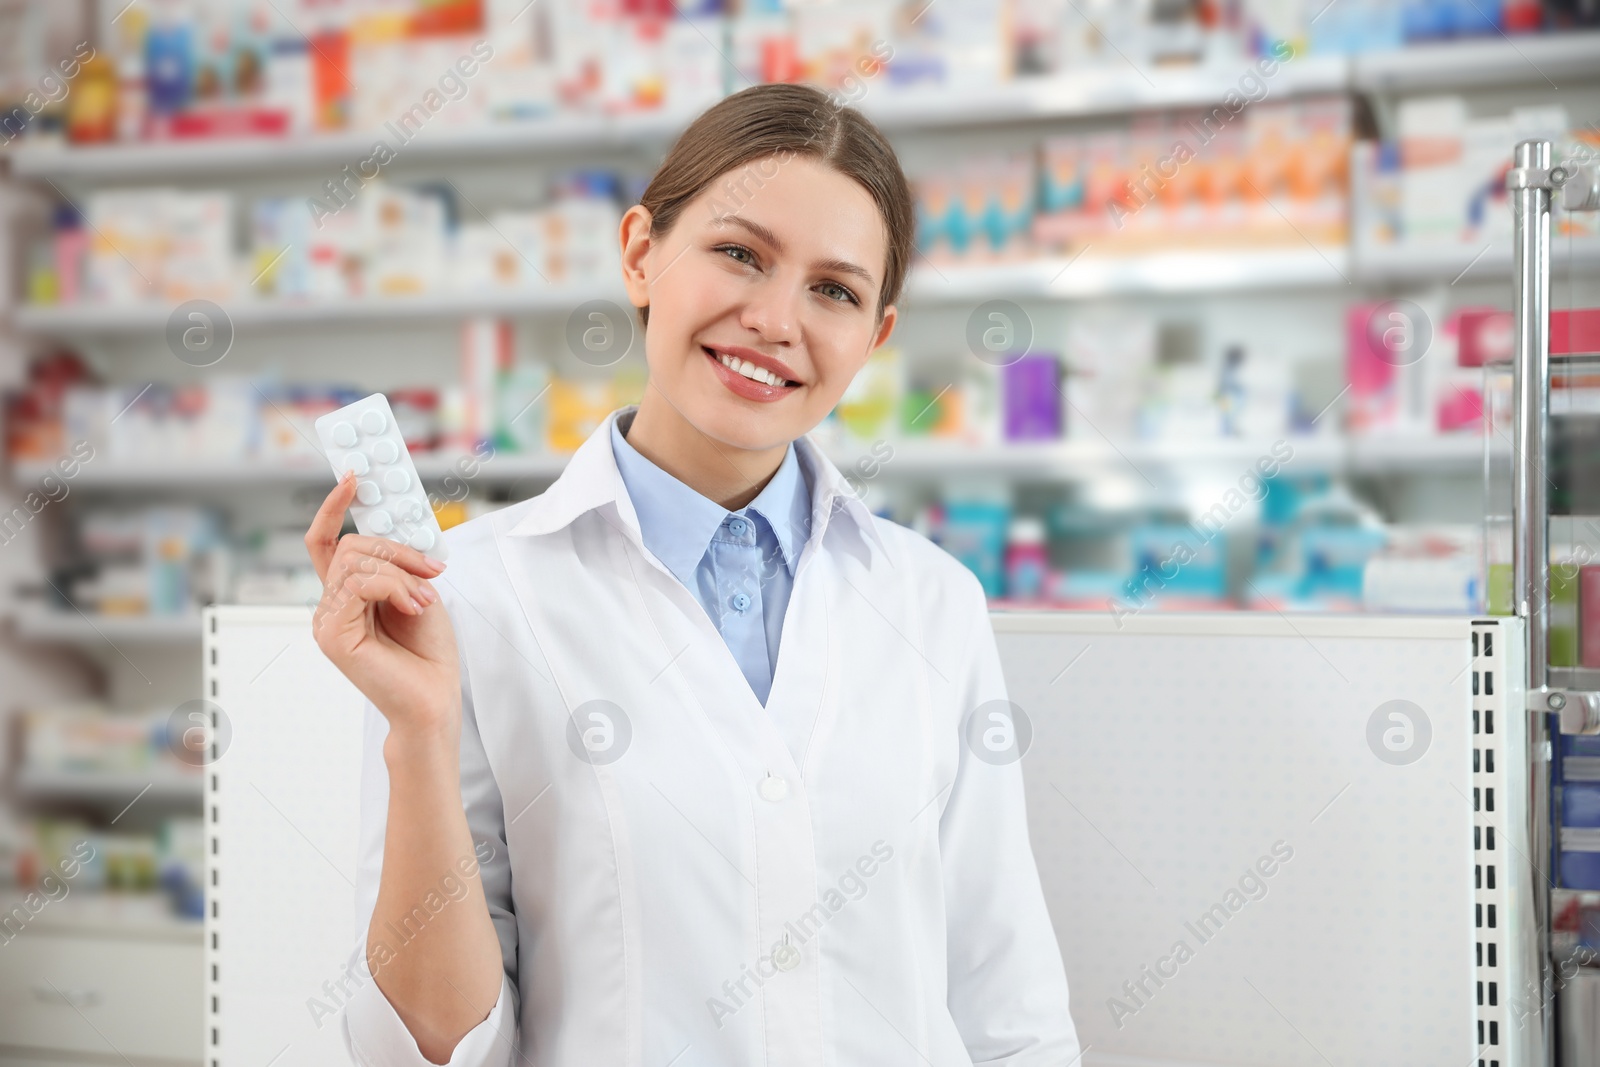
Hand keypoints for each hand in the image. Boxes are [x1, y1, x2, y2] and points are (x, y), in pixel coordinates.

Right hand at [306, 473, 460, 742]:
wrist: (433, 700)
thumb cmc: (428, 654)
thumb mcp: (418, 591)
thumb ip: (399, 563)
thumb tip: (396, 530)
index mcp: (348, 595)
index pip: (326, 543)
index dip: (333, 507)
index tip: (354, 479)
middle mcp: (331, 605)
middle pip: (349, 545)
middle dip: (396, 549)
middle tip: (431, 571)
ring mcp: (326, 620)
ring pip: (356, 562)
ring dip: (401, 573)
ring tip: (424, 599)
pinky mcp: (331, 634)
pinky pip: (359, 584)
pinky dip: (394, 587)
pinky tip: (414, 606)